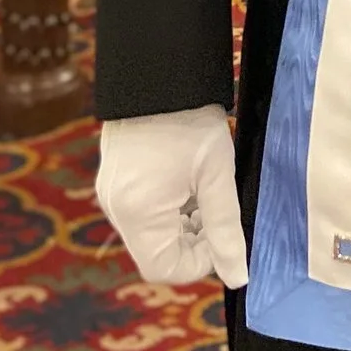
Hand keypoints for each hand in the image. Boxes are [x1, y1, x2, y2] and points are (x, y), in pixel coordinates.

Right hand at [95, 103, 249, 286]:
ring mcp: (111, 195)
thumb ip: (226, 230)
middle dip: (192, 242)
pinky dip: (167, 211)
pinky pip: (142, 215)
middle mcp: (116, 209)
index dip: (199, 262)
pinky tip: (187, 183)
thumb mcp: (217, 176)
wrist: (160, 73)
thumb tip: (238, 276)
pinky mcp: (115, 182)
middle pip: (156, 253)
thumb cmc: (190, 121)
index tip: (222, 236)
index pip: (164, 269)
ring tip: (204, 191)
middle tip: (217, 212)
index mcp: (138, 212)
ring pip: (151, 235)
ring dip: (182, 226)